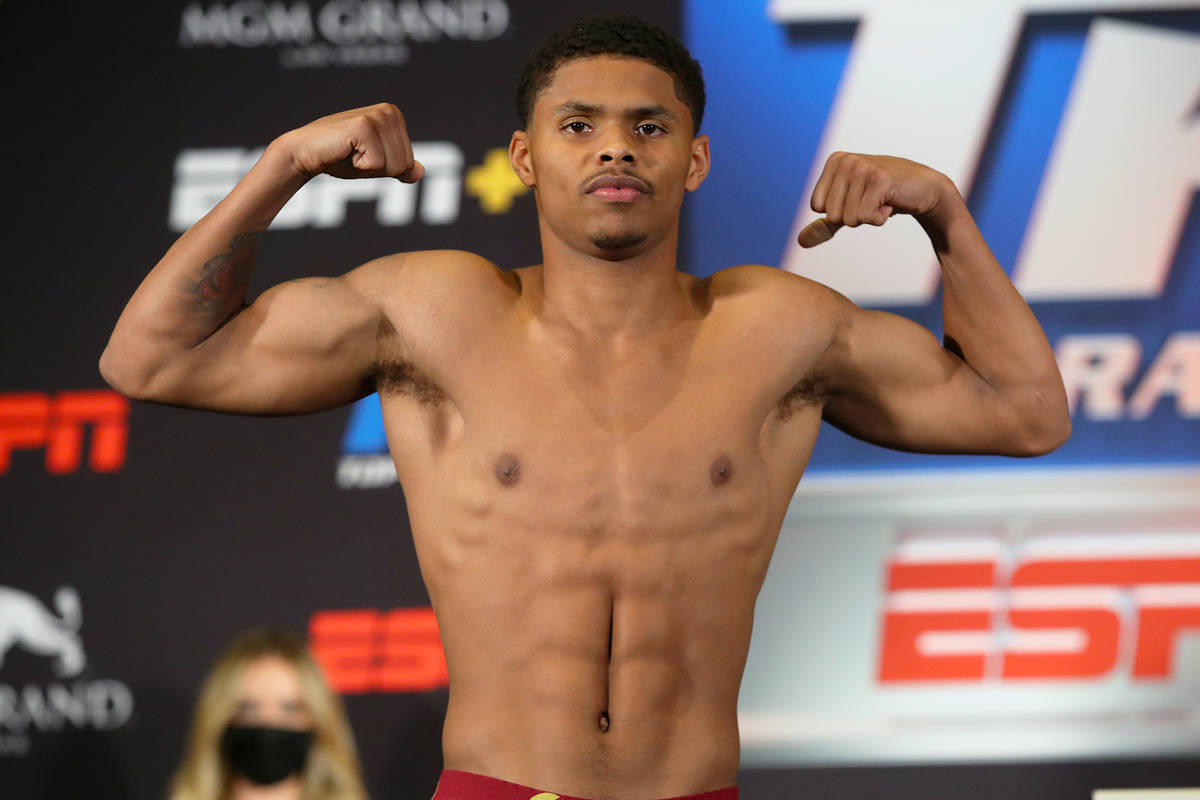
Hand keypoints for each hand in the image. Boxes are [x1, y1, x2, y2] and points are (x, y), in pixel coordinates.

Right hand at [273, 103, 424, 182]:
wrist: (305, 153)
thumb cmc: (340, 158)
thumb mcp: (376, 166)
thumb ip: (400, 167)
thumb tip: (421, 172)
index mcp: (395, 117)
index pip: (409, 162)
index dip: (385, 168)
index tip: (363, 155)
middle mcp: (390, 112)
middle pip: (404, 164)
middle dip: (378, 169)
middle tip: (355, 155)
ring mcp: (378, 116)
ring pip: (394, 166)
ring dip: (369, 168)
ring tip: (350, 152)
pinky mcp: (364, 125)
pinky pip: (378, 164)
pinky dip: (360, 166)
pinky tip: (345, 151)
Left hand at [797, 152, 950, 247]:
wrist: (924, 189)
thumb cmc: (884, 197)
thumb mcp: (849, 208)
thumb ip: (824, 224)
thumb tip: (800, 242)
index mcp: (835, 161)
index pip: (818, 207)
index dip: (840, 210)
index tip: (860, 197)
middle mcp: (846, 161)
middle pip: (832, 214)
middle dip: (854, 216)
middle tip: (873, 200)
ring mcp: (863, 168)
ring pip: (849, 219)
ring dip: (869, 217)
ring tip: (882, 200)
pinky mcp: (880, 180)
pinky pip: (865, 218)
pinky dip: (880, 219)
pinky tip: (891, 202)